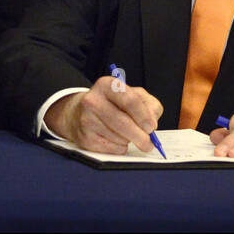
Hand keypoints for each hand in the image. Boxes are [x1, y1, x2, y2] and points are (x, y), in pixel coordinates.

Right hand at [44, 75, 162, 154]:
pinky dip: (120, 147)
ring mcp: (87, 120)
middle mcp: (93, 100)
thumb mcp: (134, 95)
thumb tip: (152, 124)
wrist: (81, 113)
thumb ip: (149, 105)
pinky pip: (112, 148)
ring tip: (127, 134)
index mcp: (107, 85)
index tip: (151, 127)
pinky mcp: (85, 138)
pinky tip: (116, 139)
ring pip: (119, 138)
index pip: (129, 100)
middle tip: (149, 143)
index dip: (143, 116)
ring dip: (129, 140)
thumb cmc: (114, 104)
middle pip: (123, 123)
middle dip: (140, 136)